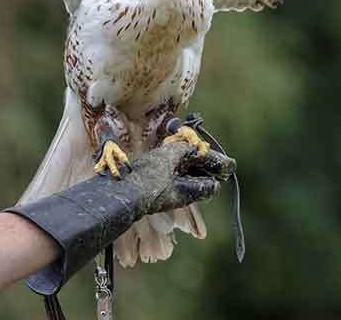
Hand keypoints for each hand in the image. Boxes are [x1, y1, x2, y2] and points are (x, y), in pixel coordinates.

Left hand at [121, 141, 235, 216]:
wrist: (118, 196)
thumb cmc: (149, 192)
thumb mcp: (179, 193)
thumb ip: (198, 189)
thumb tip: (213, 186)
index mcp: (173, 152)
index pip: (200, 152)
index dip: (216, 161)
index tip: (229, 167)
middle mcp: (164, 153)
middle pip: (191, 156)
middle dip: (207, 165)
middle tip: (220, 175)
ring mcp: (156, 161)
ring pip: (182, 163)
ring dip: (196, 171)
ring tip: (210, 181)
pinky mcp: (149, 171)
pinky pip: (173, 169)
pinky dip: (185, 176)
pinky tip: (190, 186)